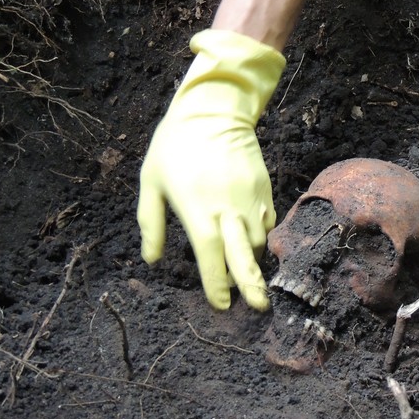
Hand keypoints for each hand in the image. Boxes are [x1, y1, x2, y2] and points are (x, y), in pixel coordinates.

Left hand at [137, 29, 284, 310]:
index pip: (210, 256)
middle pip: (243, 256)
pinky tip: (254, 242)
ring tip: (251, 277)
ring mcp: (249, 198)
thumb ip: (151, 224)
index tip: (220, 304)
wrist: (213, 111)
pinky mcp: (264, 188)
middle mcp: (227, 208)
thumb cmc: (174, 146)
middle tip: (259, 308)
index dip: (216, 284)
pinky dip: (262, 236)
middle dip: (251, 285)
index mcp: (197, 210)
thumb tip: (152, 259)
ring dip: (254, 261)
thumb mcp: (151, 183)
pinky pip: (268, 221)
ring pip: (258, 241)